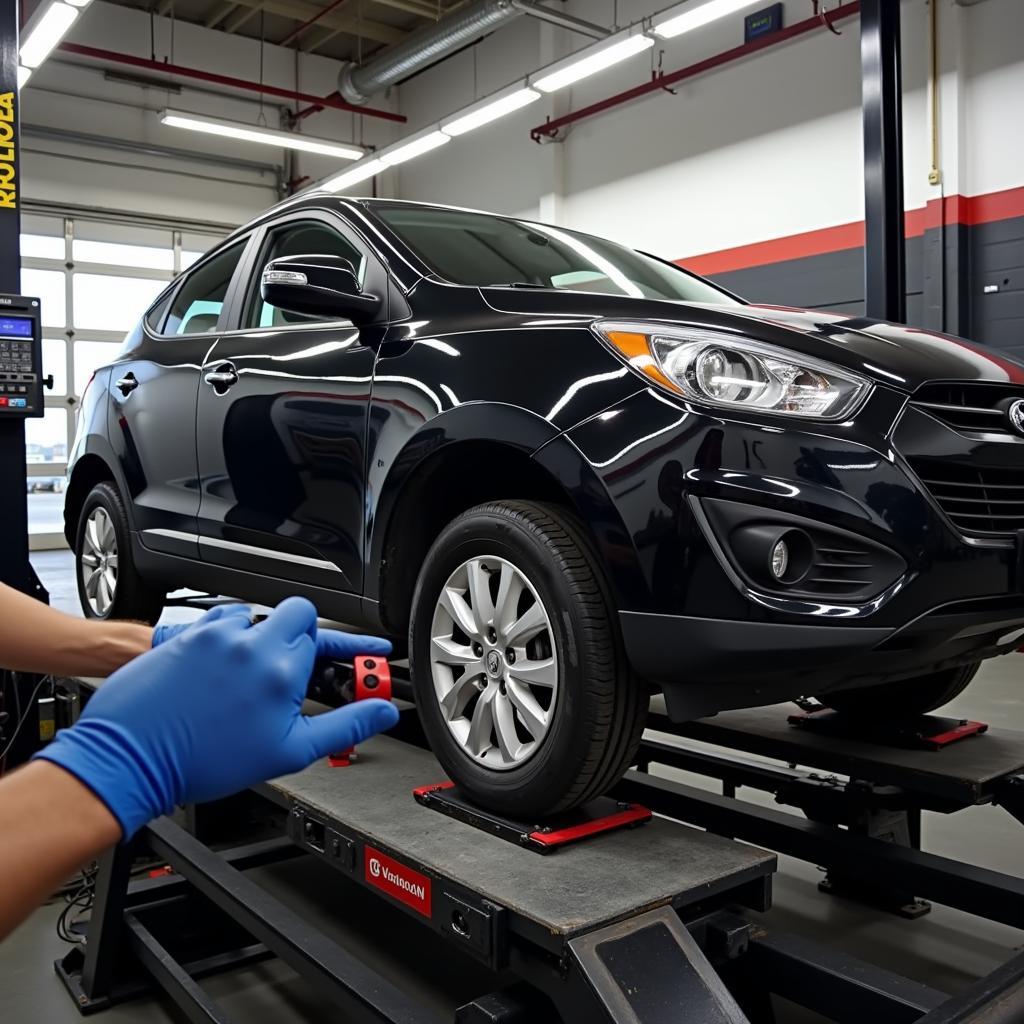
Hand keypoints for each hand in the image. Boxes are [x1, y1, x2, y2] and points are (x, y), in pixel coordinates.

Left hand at [36, 597, 399, 837]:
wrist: (133, 759)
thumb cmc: (204, 761)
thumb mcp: (289, 751)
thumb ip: (345, 725)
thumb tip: (383, 712)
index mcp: (283, 671)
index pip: (330, 640)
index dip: (351, 648)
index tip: (369, 650)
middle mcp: (252, 643)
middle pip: (298, 613)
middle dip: (304, 635)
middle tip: (298, 664)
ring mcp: (217, 635)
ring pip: (258, 616)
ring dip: (263, 637)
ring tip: (251, 676)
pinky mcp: (188, 634)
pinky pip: (219, 620)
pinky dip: (227, 637)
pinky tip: (222, 668)